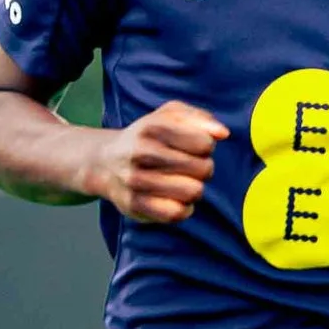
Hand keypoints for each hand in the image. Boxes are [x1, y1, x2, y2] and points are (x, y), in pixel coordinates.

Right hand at [97, 99, 227, 224]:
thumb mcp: (170, 115)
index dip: (206, 146)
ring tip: (184, 182)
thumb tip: (223, 134)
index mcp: (152, 127)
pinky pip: (176, 213)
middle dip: (203, 168)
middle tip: (190, 167)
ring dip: (195, 188)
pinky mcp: (134, 205)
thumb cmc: (148, 137)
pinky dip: (184, 208)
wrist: (105, 162)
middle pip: (203, 169)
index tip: (194, 146)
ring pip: (193, 192)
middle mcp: (141, 153)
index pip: (204, 143)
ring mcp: (135, 180)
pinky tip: (176, 199)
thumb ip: (200, 118)